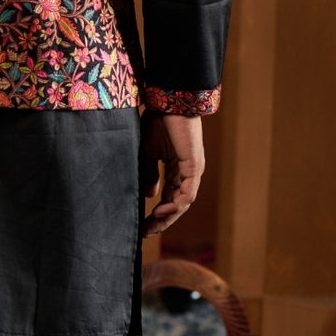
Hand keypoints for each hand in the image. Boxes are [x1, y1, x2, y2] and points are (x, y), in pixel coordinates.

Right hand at [141, 111, 203, 234]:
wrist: (168, 101)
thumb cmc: (158, 121)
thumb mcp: (148, 153)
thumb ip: (150, 174)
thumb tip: (150, 196)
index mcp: (177, 169)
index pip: (168, 197)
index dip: (156, 213)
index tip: (141, 226)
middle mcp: (187, 172)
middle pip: (177, 205)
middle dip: (161, 221)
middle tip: (145, 233)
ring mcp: (192, 170)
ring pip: (183, 203)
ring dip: (168, 217)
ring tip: (151, 226)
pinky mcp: (193, 166)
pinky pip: (186, 193)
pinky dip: (174, 205)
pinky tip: (159, 211)